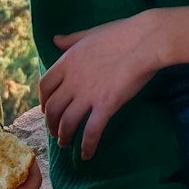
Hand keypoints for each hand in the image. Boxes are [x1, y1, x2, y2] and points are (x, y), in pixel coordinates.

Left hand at [40, 11, 166, 160]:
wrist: (145, 40)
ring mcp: (88, 95)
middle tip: (55, 131)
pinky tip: (87, 155)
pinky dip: (87, 146)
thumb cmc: (121, 33)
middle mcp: (73, 81)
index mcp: (67, 62)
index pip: (45, 86)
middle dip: (51, 123)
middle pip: (53, 109)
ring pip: (67, 123)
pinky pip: (91, 132)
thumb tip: (54, 39)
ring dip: (64, 137)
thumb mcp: (89, 33)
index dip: (43, 101)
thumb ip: (70, 40)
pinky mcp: (106, 106)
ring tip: (65, 144)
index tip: (47, 109)